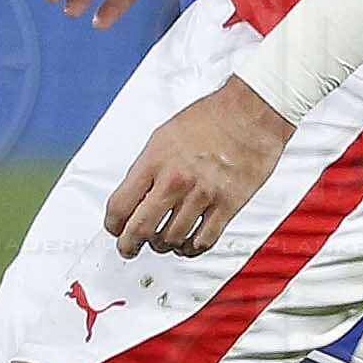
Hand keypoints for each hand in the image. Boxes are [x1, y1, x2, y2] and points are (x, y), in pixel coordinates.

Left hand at [104, 74, 292, 258]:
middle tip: (129, 248)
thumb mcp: (164, 136)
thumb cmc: (210, 118)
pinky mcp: (227, 206)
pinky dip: (191, 249)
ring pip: (171, 239)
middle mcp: (176, 180)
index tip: (115, 229)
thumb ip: (148, 167)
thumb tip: (135, 193)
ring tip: (161, 243)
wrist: (250, 113)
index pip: (120, 204)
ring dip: (162, 246)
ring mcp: (201, 195)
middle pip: (141, 228)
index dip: (112, 224)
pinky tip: (187, 245)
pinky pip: (203, 241)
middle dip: (130, 244)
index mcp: (155, 161)